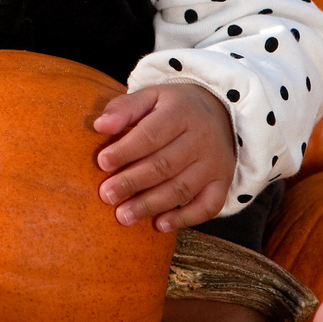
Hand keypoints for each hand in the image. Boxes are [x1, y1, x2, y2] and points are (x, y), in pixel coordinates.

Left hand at [93, 83, 235, 231]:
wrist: (221, 114)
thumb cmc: (174, 108)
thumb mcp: (151, 96)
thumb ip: (124, 108)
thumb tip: (100, 126)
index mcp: (182, 113)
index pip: (151, 135)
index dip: (126, 150)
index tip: (102, 163)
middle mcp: (201, 139)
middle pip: (164, 165)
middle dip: (132, 182)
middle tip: (107, 195)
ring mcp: (214, 163)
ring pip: (181, 189)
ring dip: (150, 205)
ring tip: (123, 215)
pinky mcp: (222, 183)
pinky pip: (207, 206)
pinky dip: (184, 218)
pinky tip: (160, 225)